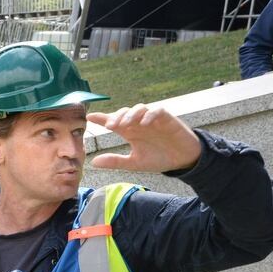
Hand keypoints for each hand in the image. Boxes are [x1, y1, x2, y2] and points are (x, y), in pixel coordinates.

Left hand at [86, 105, 201, 173]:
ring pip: (140, 108)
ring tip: (125, 125)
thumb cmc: (159, 158)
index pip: (114, 122)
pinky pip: (158, 111)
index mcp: (130, 132)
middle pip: (125, 112)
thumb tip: (93, 162)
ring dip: (131, 114)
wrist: (183, 161)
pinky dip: (150, 115)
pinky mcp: (167, 119)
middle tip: (110, 126)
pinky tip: (144, 123)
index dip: (102, 118)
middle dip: (116, 117)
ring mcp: (153, 120)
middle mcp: (139, 123)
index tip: (90, 117)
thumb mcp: (134, 163)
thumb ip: (115, 161)